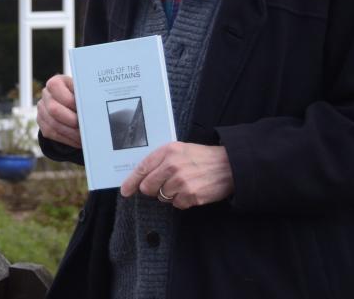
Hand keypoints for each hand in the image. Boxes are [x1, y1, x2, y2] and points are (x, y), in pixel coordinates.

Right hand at [36, 74, 81, 148]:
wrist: (72, 106)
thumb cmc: (81, 97)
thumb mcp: (83, 91)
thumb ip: (84, 95)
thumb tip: (92, 104)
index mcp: (55, 83)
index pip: (56, 88)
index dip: (70, 100)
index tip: (83, 109)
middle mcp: (46, 94)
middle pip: (53, 110)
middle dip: (71, 120)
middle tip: (85, 126)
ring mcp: (41, 109)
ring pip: (53, 124)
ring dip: (71, 133)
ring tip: (84, 137)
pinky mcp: (42, 123)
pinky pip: (52, 133)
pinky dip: (67, 139)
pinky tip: (78, 140)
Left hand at [120, 142, 234, 209]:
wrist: (228, 165)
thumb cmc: (201, 157)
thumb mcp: (179, 149)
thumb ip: (160, 159)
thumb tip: (142, 176)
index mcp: (167, 152)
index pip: (142, 168)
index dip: (131, 181)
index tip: (125, 190)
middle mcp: (172, 167)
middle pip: (148, 187)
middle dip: (152, 189)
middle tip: (165, 184)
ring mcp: (181, 182)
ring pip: (162, 197)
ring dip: (169, 194)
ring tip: (183, 184)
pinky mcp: (191, 196)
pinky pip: (177, 204)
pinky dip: (182, 201)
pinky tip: (191, 191)